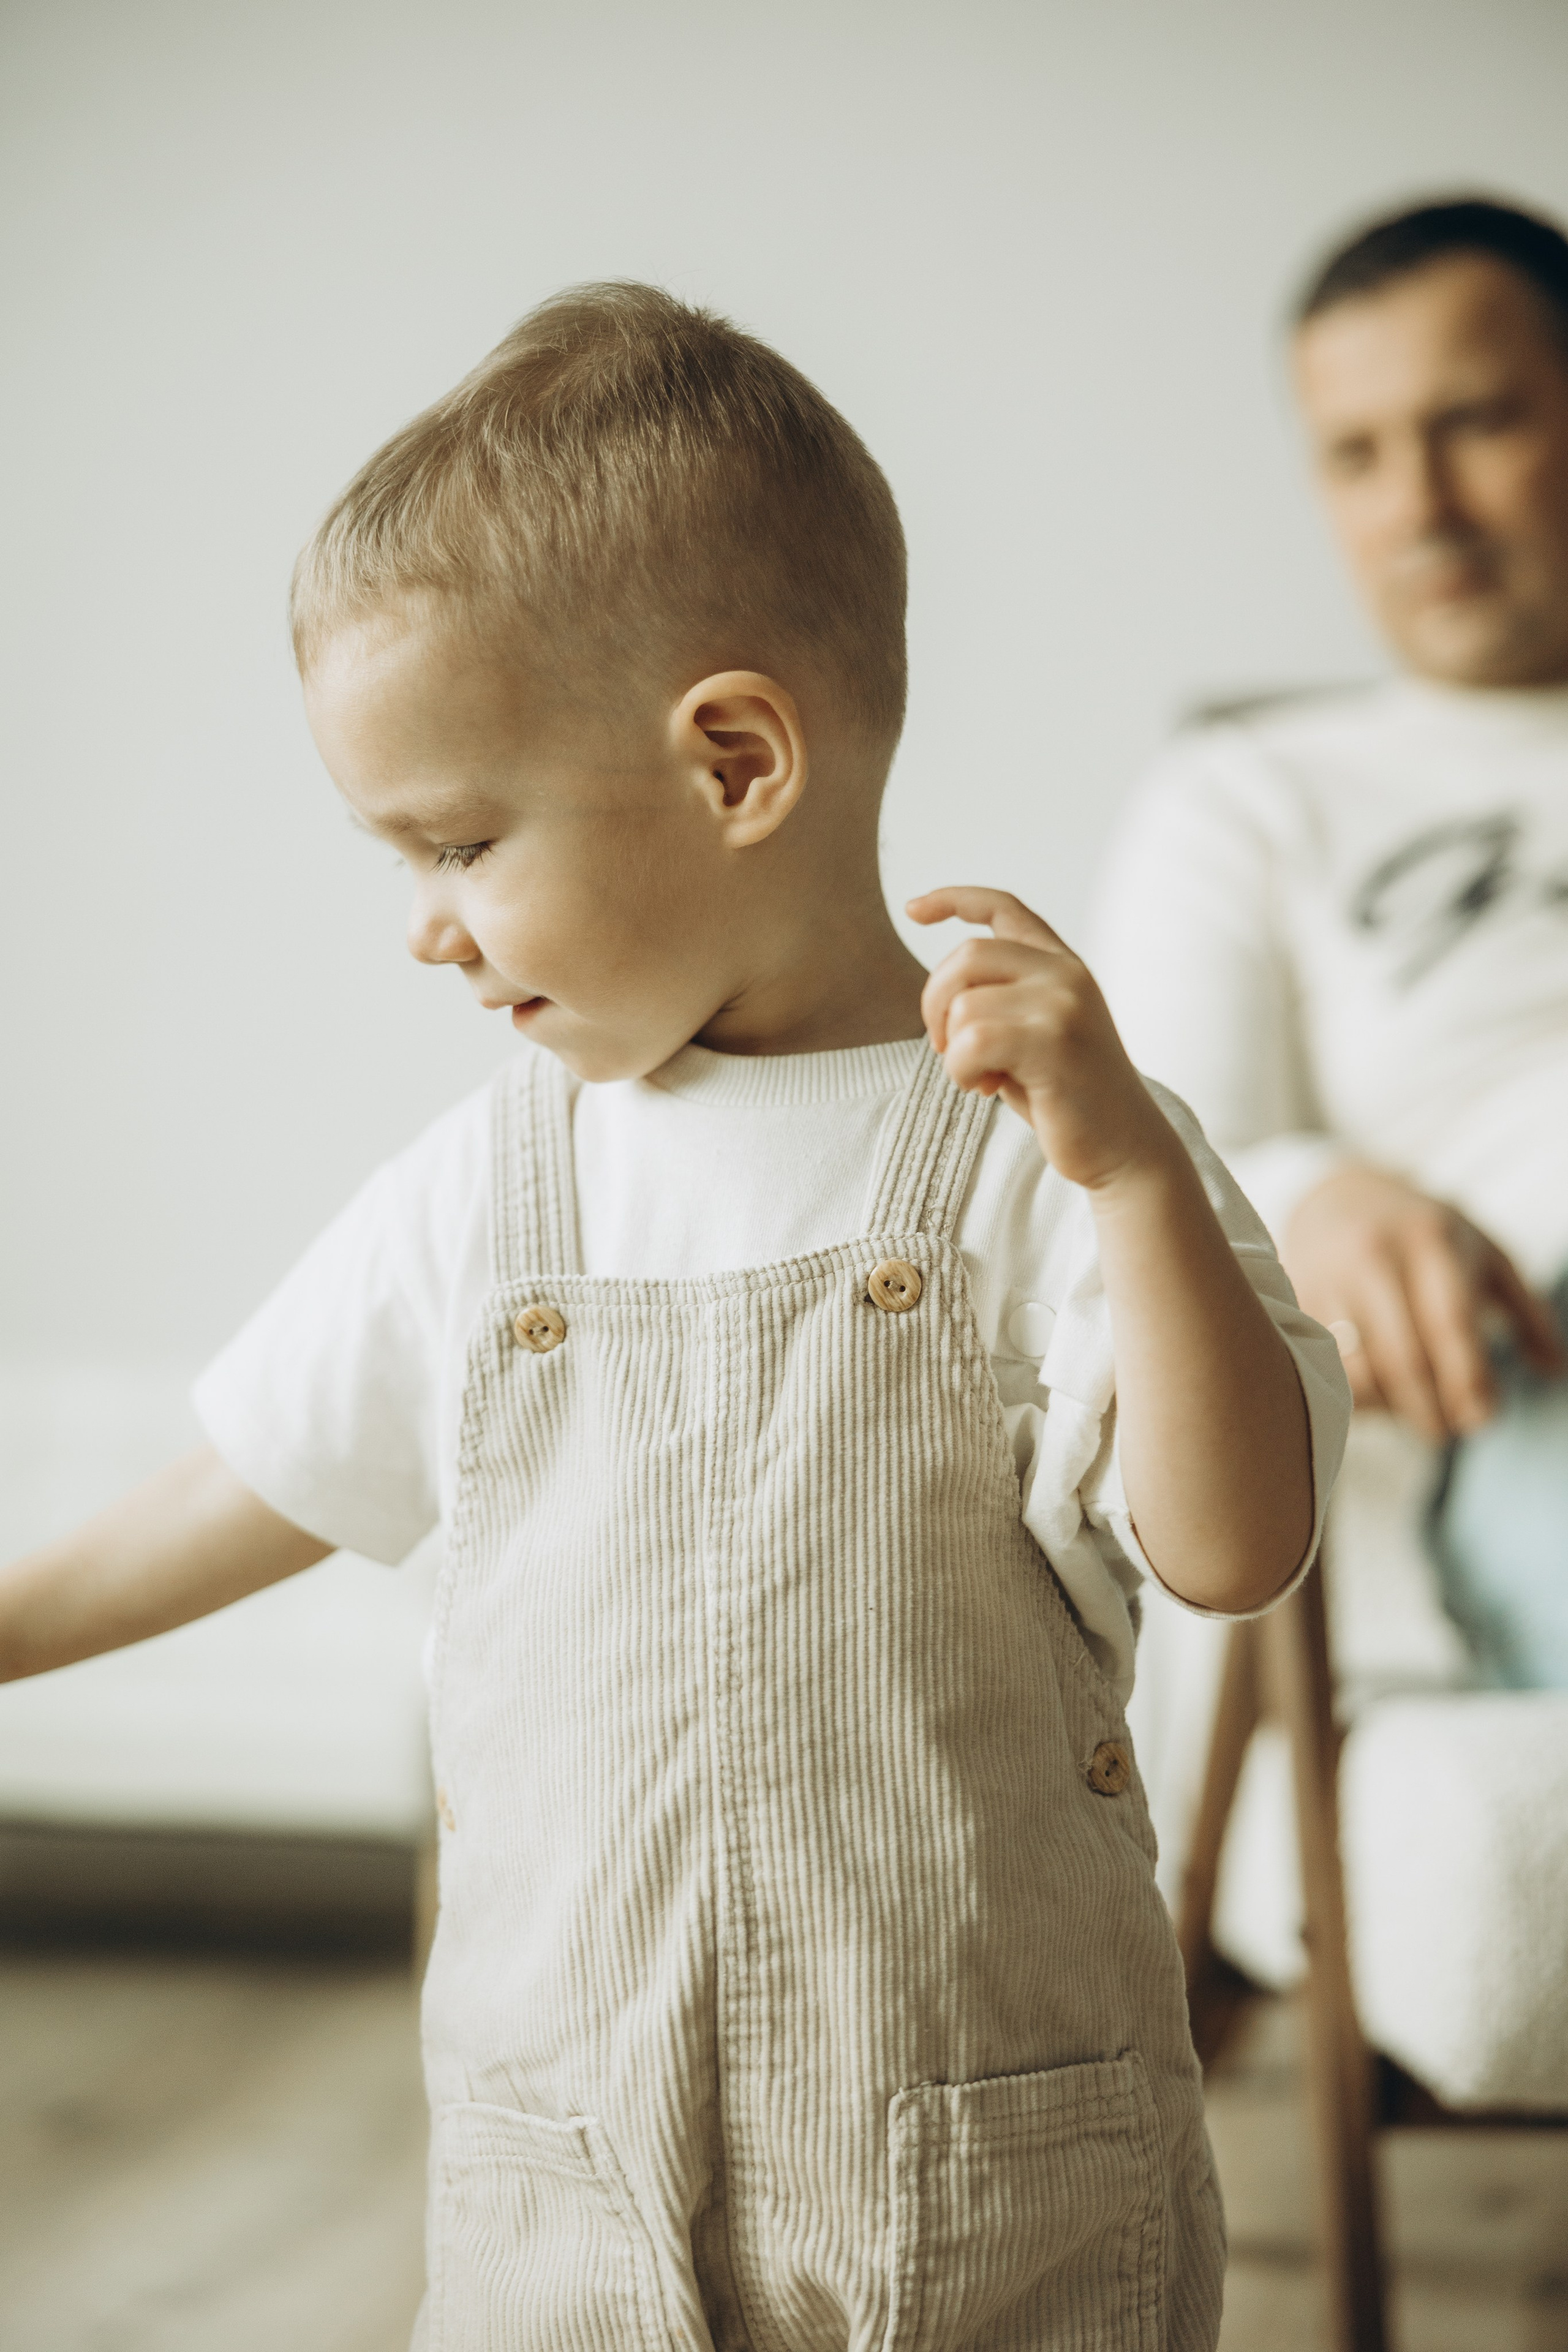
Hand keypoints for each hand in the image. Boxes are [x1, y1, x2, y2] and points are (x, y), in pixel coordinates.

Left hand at [907, 887, 1172, 1190]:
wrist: (1124, 1149)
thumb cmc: (1069, 1100)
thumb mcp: (1034, 1037)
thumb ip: (1001, 1003)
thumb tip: (942, 996)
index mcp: (1063, 965)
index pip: (1003, 908)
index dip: (953, 899)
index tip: (913, 909)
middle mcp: (1066, 974)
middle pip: (965, 956)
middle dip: (935, 1005)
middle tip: (949, 1050)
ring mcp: (1063, 1003)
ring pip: (963, 1005)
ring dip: (953, 1053)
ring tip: (982, 1079)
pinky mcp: (1053, 1040)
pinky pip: (972, 1040)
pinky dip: (961, 1070)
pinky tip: (985, 1089)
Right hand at [1283, 1164, 1564, 1440]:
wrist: (1338, 1195)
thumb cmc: (1425, 1234)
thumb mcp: (1484, 1253)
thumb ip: (1526, 1311)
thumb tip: (1554, 1372)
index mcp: (1430, 1241)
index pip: (1450, 1323)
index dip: (1469, 1380)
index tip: (1484, 1419)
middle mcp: (1375, 1256)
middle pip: (1405, 1358)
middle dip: (1433, 1410)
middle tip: (1452, 1433)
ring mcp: (1330, 1279)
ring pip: (1360, 1371)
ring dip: (1393, 1411)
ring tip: (1420, 1418)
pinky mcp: (1298, 1303)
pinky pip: (1327, 1368)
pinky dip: (1357, 1397)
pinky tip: (1380, 1400)